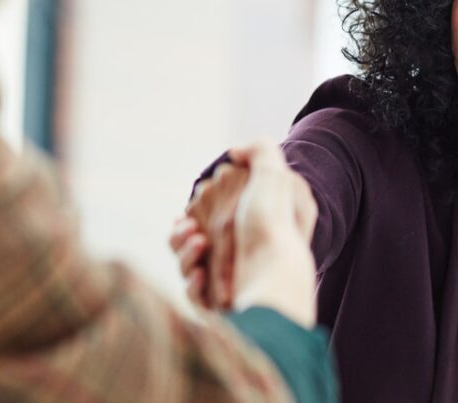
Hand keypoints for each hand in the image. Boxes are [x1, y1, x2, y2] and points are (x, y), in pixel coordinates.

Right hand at [171, 141, 317, 326]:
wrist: (275, 279)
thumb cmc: (273, 227)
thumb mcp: (274, 176)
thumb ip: (258, 151)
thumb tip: (235, 151)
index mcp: (252, 228)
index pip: (213, 216)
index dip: (197, 209)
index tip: (193, 205)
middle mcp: (241, 256)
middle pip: (193, 241)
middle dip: (183, 233)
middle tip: (190, 229)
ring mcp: (230, 283)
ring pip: (187, 266)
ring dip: (184, 253)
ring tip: (198, 244)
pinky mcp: (220, 307)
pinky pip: (193, 294)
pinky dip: (192, 282)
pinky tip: (201, 274)